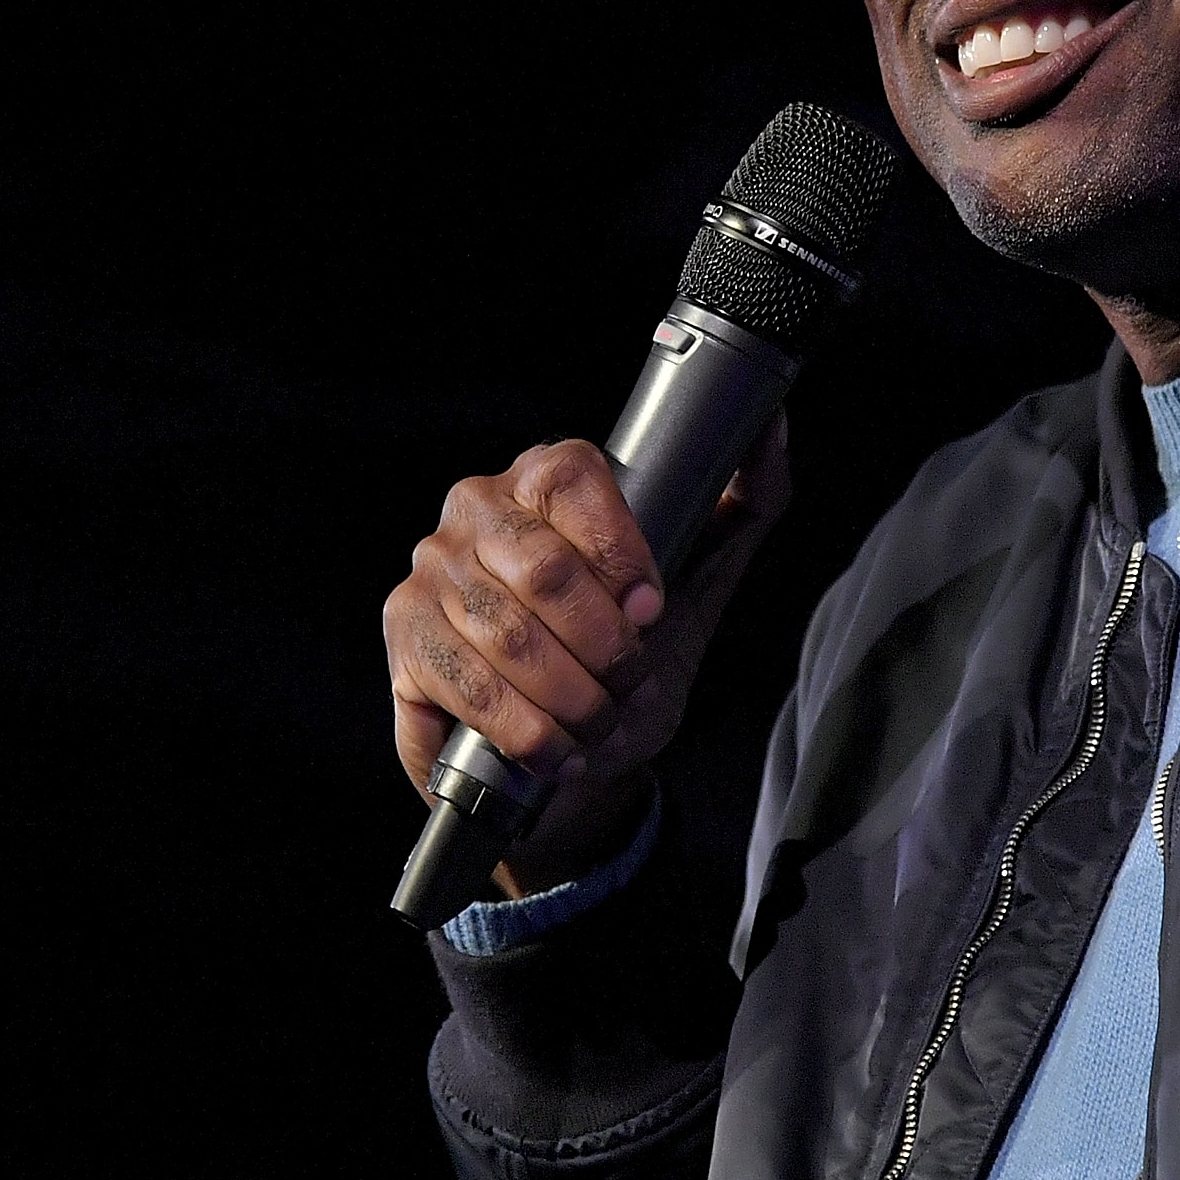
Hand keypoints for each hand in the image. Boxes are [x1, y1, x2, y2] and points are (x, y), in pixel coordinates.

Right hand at [384, 417, 789, 895]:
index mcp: (547, 476)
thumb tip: (773, 426)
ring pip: (508, 636)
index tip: (651, 612)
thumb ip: (747, 500)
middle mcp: (478, 507)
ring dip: (571, 700)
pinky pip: (469, 687)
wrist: (574, 753)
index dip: (622, 554)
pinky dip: (527, 732)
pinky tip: (555, 750)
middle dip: (605, 649)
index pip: (576, 478)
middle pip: (544, 569)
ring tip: (597, 724)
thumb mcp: (701, 578)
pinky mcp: (406, 636)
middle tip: (627, 685)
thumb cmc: (634, 656)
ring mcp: (433, 570)